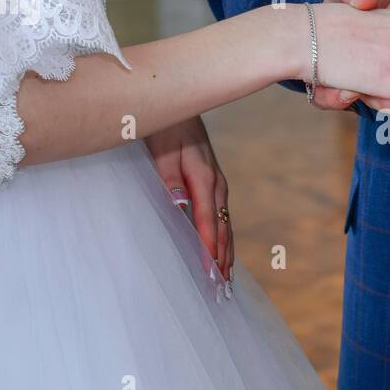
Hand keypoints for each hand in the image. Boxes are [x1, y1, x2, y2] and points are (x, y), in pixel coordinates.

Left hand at [145, 117, 234, 279]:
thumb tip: (181, 207)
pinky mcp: (214, 183)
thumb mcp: (162, 149)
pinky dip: (224, 237)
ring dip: (226, 251)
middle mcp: (216, 184)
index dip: (209, 248)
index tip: (209, 272)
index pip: (207, 220)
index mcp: (204, 177)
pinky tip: (223, 250)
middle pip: (222, 227)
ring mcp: (218, 184)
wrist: (180, 102)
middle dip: (222, 258)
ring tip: (226, 277)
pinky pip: (221, 216)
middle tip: (221, 287)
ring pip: (225, 224)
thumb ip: (170, 179)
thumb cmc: (166, 126)